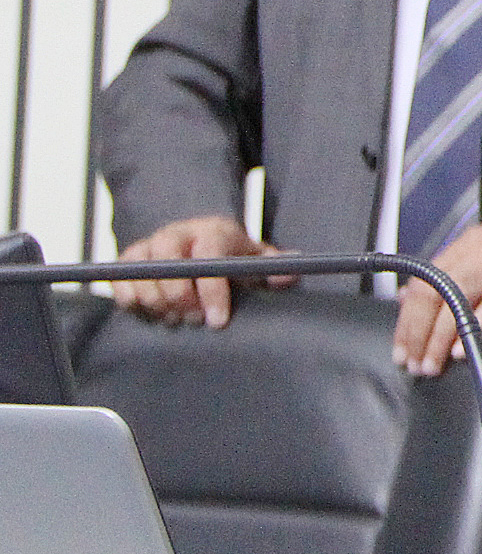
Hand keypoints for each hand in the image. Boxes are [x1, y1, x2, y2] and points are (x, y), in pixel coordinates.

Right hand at [114, 214, 285, 327]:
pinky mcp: (127, 260)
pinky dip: (132, 301)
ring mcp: (148, 245)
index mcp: (212, 232)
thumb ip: (273, 266)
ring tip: (175, 320)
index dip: (213, 292)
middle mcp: (176, 234)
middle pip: (168, 265)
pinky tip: (152, 314)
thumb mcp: (254, 258)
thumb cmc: (230, 255)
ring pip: (141, 275)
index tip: (217, 322)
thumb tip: (291, 275)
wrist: (196, 239)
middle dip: (181, 299)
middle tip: (193, 321)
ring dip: (157, 304)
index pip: (209, 258)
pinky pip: (119, 282)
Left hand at [396, 216, 481, 374]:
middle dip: (416, 333)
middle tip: (412, 364)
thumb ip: (457, 275)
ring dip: (438, 337)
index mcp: (470, 244)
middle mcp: (481, 250)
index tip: (401, 348)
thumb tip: (409, 296)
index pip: (423, 281)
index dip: (407, 319)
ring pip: (455, 299)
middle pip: (433, 292)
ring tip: (432, 365)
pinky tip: (464, 350)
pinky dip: (475, 328)